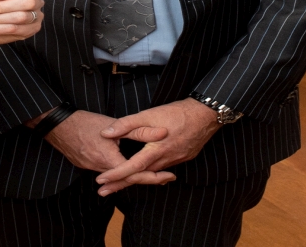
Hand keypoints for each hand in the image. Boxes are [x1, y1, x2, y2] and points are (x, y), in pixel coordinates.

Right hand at [30, 110, 175, 190]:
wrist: (57, 125)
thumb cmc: (84, 122)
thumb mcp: (115, 124)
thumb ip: (140, 131)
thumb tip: (162, 133)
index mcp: (109, 159)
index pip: (135, 174)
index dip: (153, 177)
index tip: (168, 177)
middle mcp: (99, 168)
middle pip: (127, 180)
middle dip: (147, 179)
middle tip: (165, 178)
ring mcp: (90, 168)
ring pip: (116, 177)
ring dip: (132, 177)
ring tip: (151, 175)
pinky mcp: (84, 165)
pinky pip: (106, 173)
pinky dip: (118, 173)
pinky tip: (126, 169)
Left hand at [95, 99, 220, 194]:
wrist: (205, 114)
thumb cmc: (177, 113)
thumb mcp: (148, 114)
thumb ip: (126, 124)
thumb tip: (106, 133)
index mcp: (156, 150)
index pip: (131, 167)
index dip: (115, 175)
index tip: (100, 181)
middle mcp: (165, 159)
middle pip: (139, 176)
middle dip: (120, 184)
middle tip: (102, 192)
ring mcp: (175, 160)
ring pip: (152, 174)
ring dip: (135, 178)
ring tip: (119, 183)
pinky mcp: (183, 157)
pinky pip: (163, 169)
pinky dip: (152, 173)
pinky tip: (147, 173)